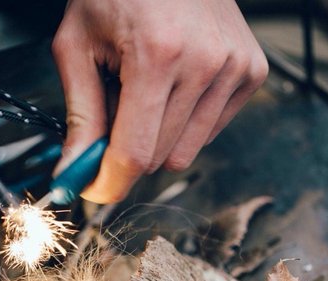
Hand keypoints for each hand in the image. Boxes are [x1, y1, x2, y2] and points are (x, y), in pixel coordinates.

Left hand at [51, 0, 267, 203]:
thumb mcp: (78, 45)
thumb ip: (80, 115)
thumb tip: (75, 172)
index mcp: (157, 55)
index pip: (135, 153)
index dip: (109, 182)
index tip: (93, 188)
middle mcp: (205, 63)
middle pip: (159, 157)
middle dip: (127, 152)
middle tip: (111, 118)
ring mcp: (235, 67)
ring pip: (187, 151)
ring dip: (158, 136)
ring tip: (145, 92)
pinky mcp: (252, 72)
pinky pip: (211, 131)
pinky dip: (186, 121)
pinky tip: (175, 85)